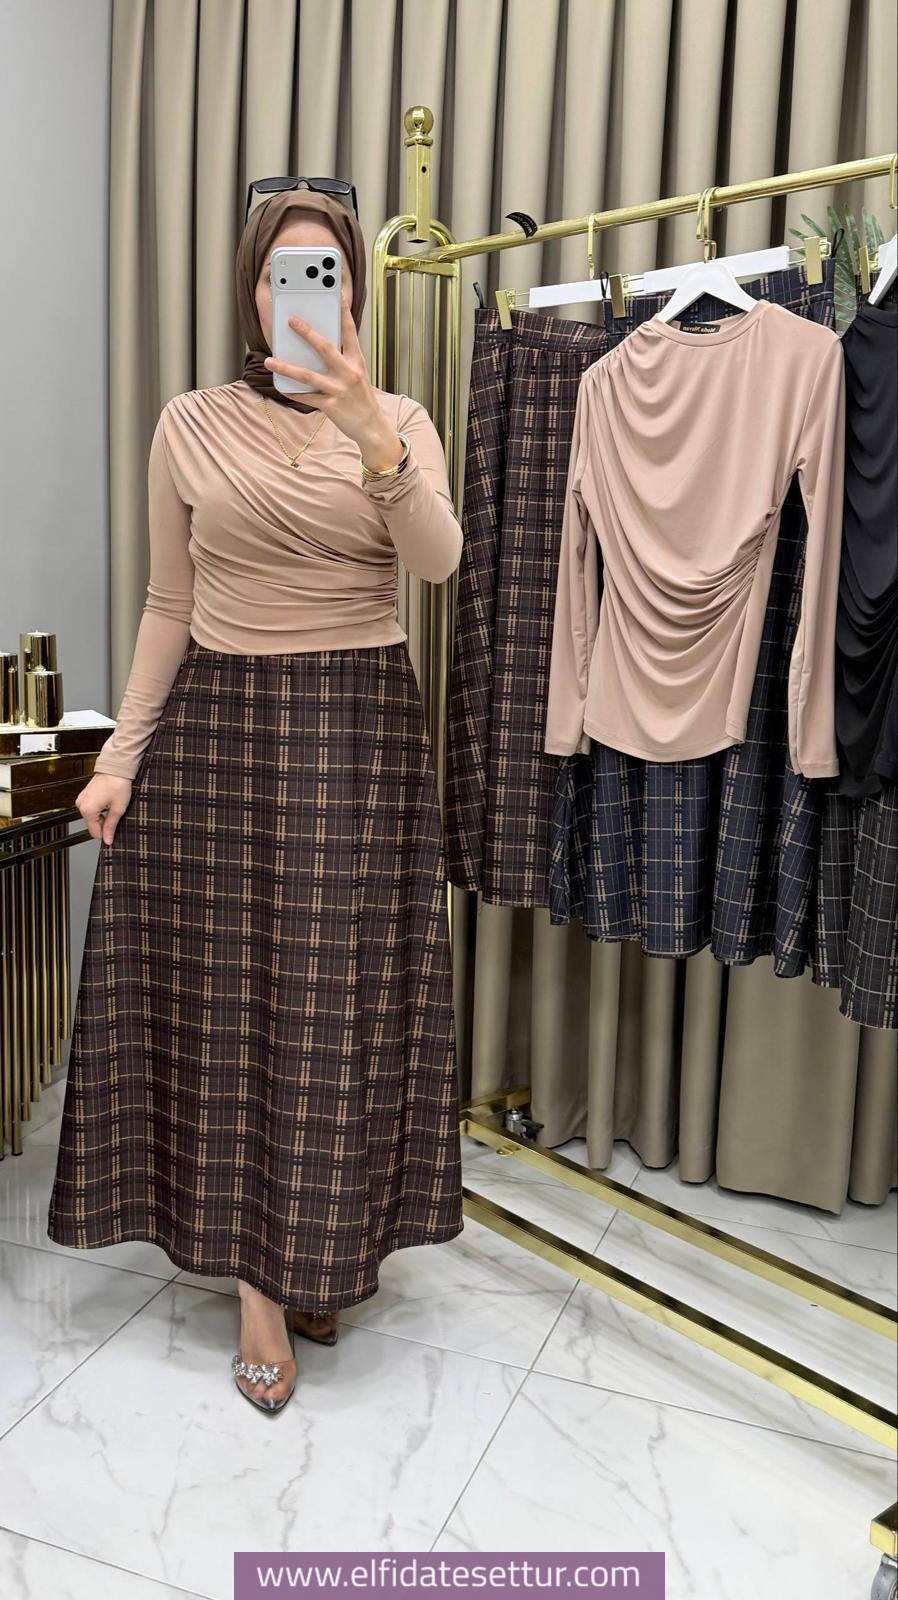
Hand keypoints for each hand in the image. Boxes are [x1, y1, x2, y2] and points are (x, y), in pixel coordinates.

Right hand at [76, 773, 132, 844]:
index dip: (105, 835)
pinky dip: (99, 809)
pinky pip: (90, 809)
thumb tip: (108, 839)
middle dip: (104, 824)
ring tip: (112, 806)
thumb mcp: (118, 808)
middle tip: (116, 815)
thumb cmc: (117, 784)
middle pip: (92, 825)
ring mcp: (82, 799)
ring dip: (102, 816)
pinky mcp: (85, 795)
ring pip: (91, 817)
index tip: (113, 834)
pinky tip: (107, 802)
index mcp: (88, 810)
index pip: (94, 833)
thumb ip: (111, 826)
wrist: (115, 767)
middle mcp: (82, 805)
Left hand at [263, 288, 392, 457]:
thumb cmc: (362, 399)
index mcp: (357, 362)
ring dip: (286, 367)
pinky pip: (307, 397)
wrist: (372, 428)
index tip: (337, 294)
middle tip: (291, 321)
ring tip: (270, 361)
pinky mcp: (331, 406)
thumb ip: (342, 360)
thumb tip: (317, 347)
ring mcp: (339, 390)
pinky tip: (281, 386)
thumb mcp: (358, 375)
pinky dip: (293, 392)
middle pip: (325, 348)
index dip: (344, 312)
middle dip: (307, 333)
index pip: (350, 332)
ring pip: (308, 375)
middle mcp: (349, 373)